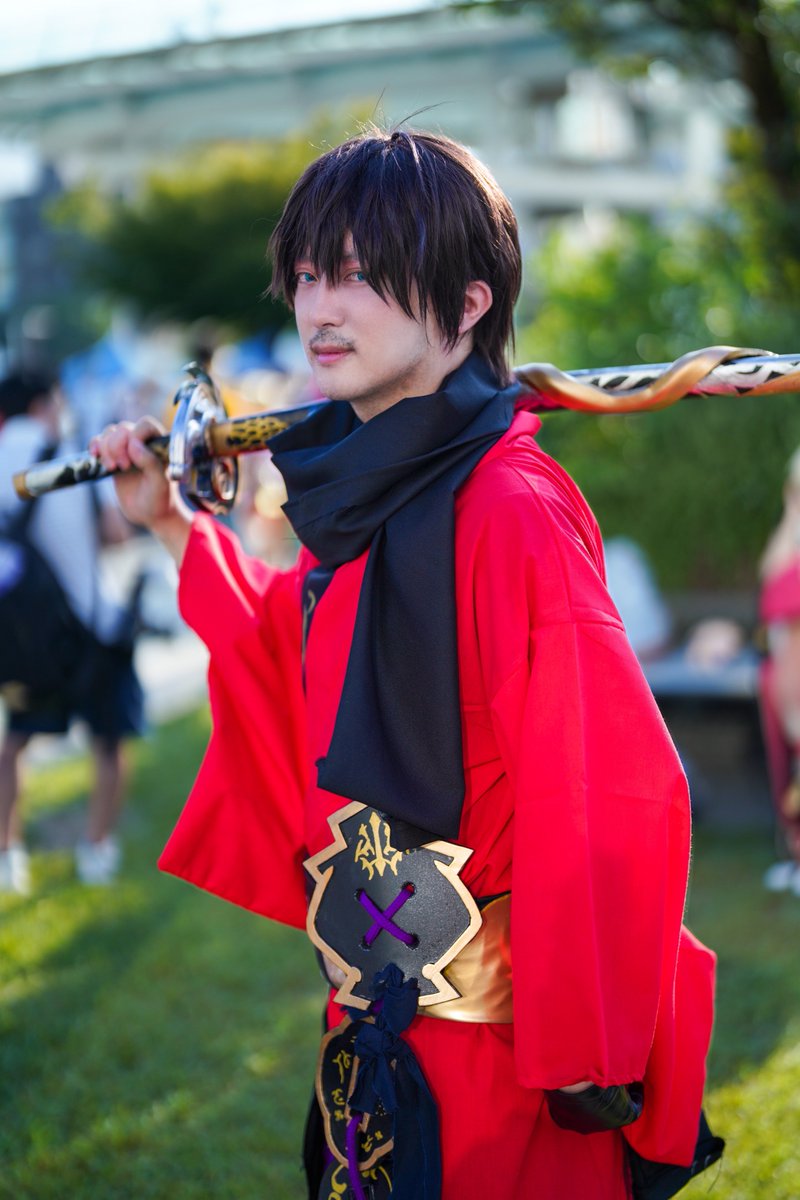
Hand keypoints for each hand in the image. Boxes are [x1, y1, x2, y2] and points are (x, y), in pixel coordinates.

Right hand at [89, 417, 190, 562]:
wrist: (148, 513)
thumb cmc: (159, 499)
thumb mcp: (159, 484)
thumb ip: (150, 463)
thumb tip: (134, 444)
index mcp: (159, 445)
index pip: (145, 425)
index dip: (134, 437)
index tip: (131, 460)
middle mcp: (143, 442)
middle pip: (123, 428)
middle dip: (117, 446)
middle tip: (123, 468)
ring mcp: (127, 448)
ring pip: (110, 432)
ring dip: (106, 448)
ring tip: (111, 468)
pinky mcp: (113, 456)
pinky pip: (99, 441)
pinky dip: (94, 445)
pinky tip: (95, 456)